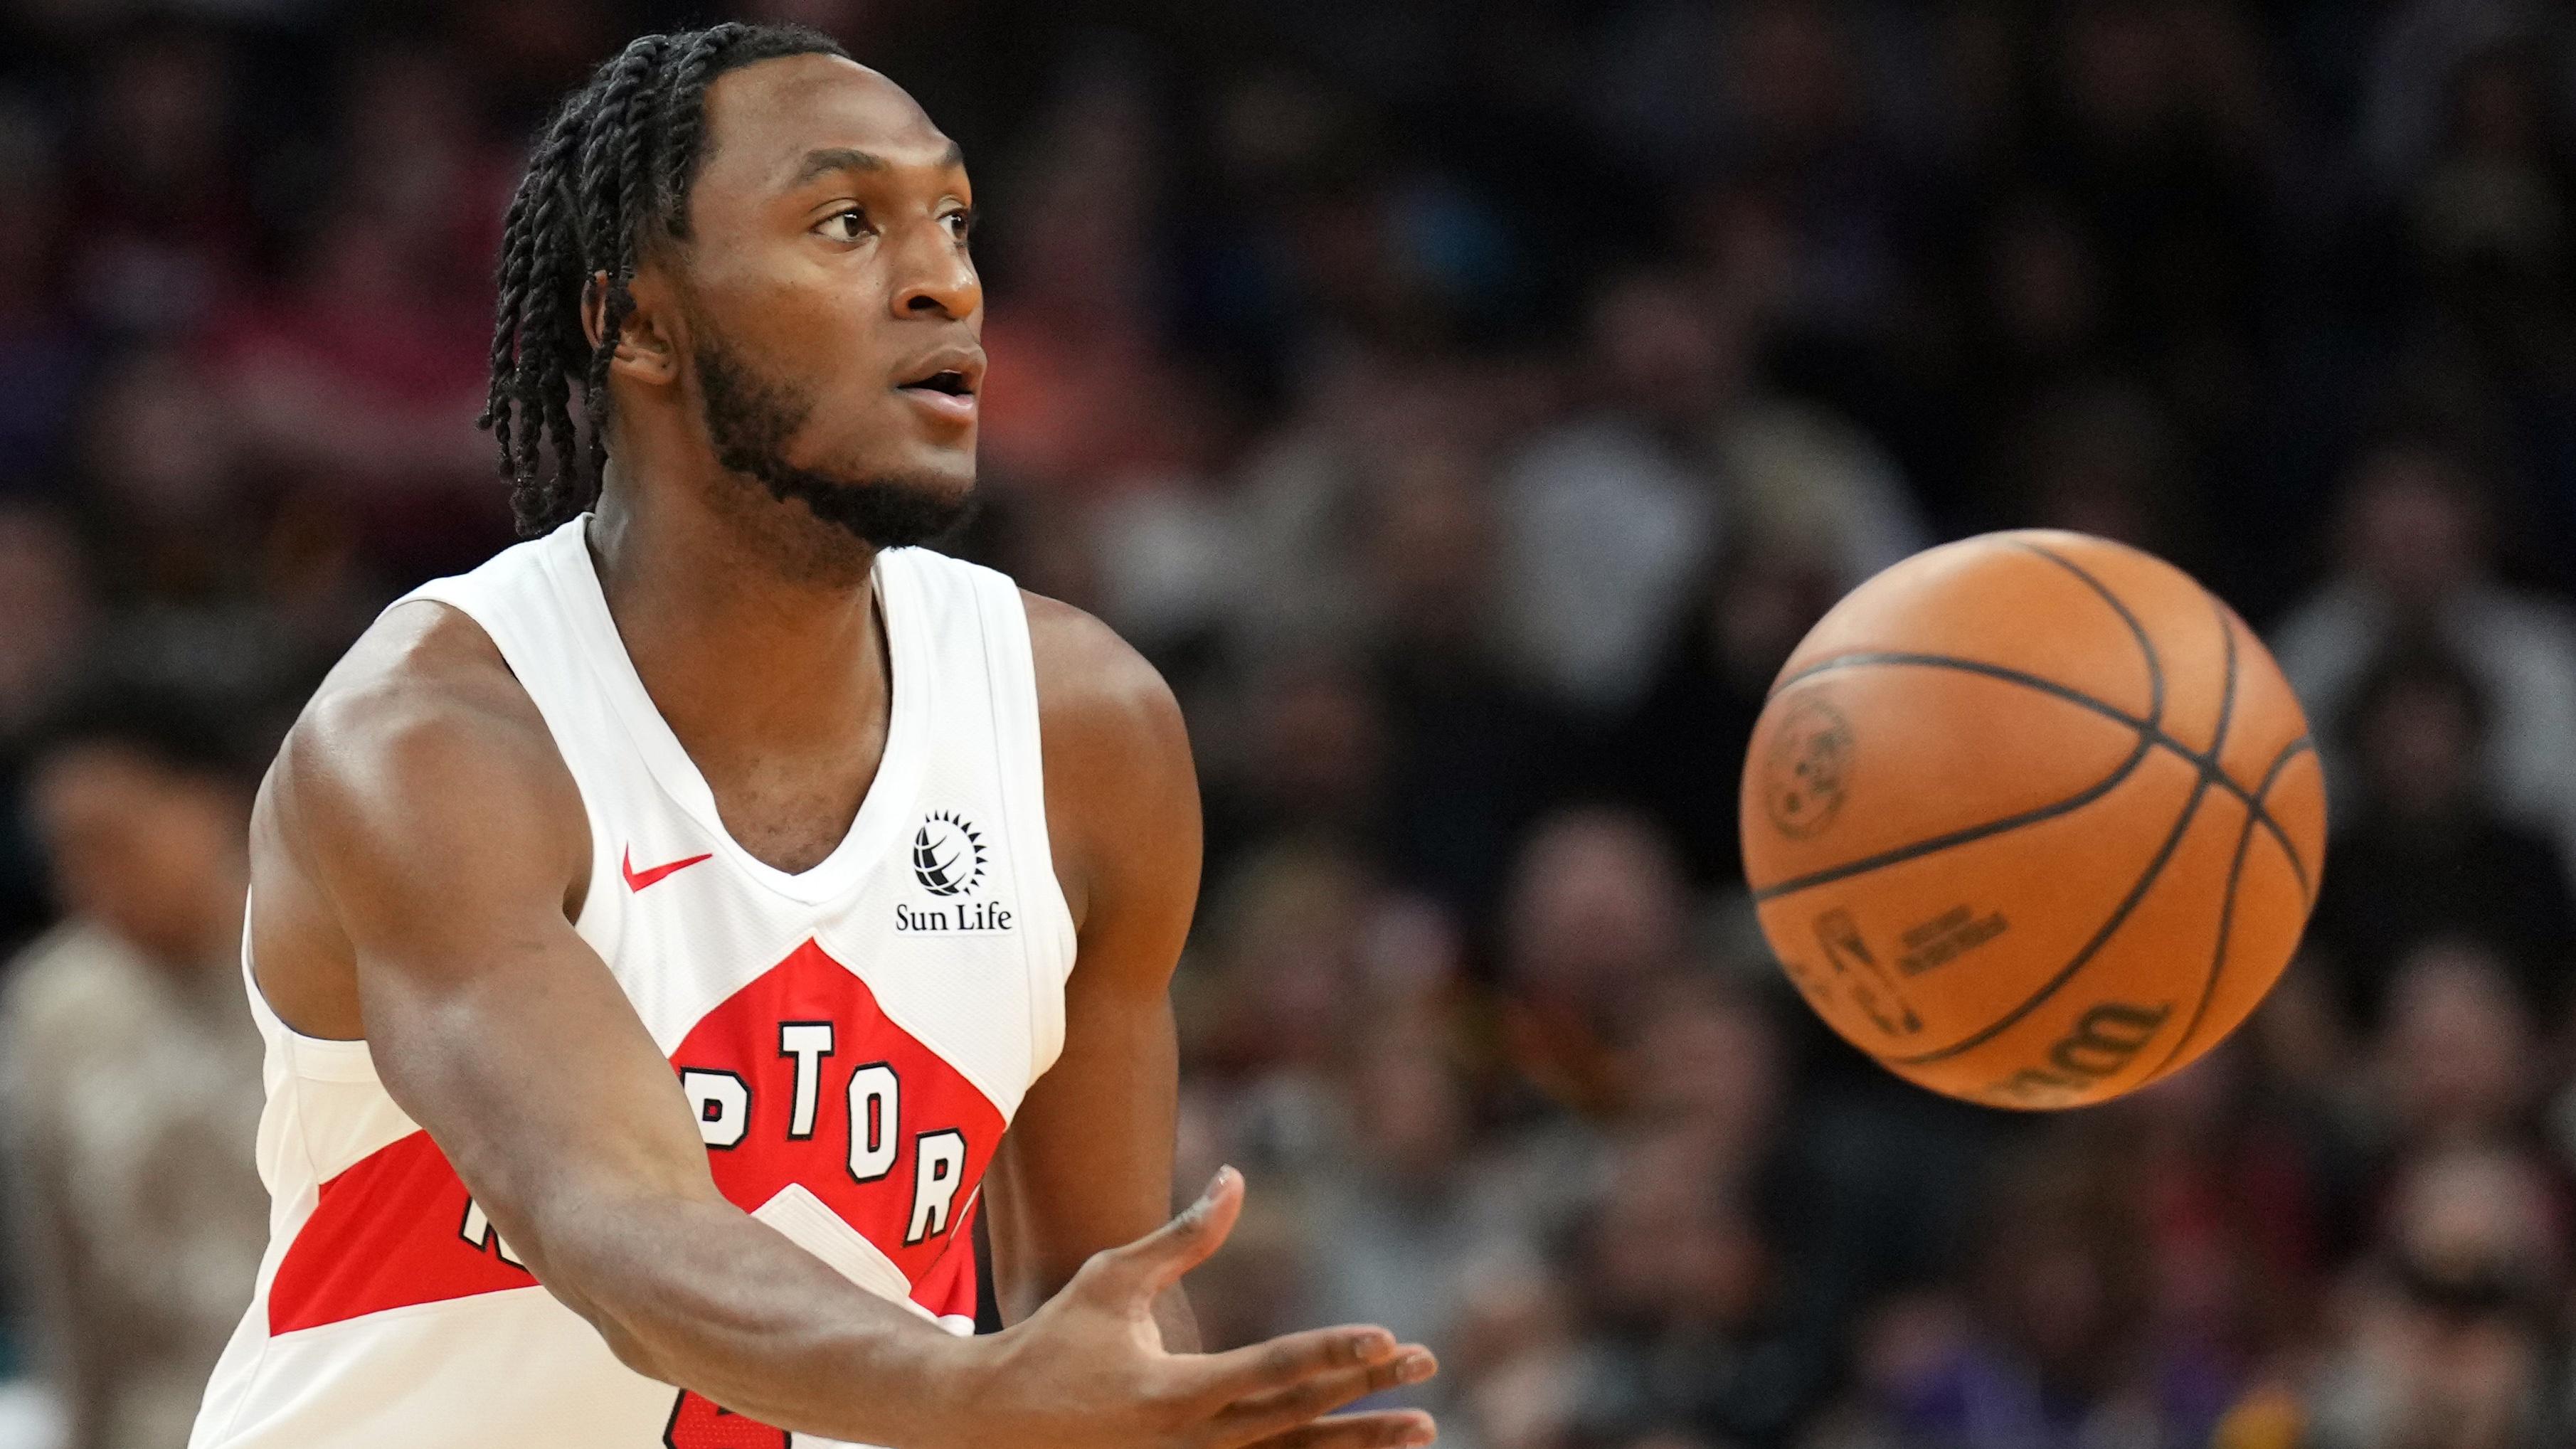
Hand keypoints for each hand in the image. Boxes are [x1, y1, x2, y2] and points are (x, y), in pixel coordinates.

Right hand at [944, 1166, 1437, 1448]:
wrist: (993, 1422)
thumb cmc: (1053, 1339)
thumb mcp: (1113, 1279)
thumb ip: (1183, 1237)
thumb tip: (1235, 1180)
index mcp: (1173, 1391)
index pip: (1272, 1368)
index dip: (1333, 1351)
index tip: (1388, 1337)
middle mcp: (1191, 1442)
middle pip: (1298, 1417)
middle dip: (1366, 1395)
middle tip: (1425, 1369)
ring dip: (1359, 1444)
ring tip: (1420, 1429)